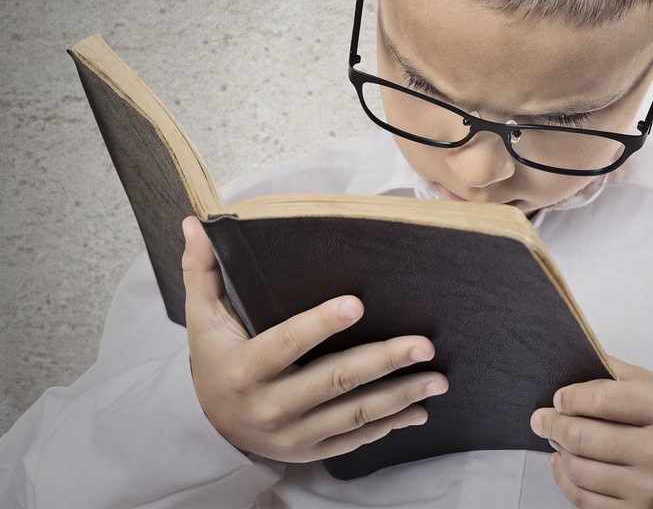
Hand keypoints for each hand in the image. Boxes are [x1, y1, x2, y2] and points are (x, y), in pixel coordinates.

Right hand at [180, 215, 448, 462]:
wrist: (210, 424)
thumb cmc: (216, 357)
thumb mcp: (202, 317)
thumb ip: (203, 270)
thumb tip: (195, 222)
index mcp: (243, 370)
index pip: (285, 344)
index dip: (320, 325)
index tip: (358, 303)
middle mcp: (268, 408)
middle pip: (333, 382)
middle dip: (382, 362)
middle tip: (423, 344)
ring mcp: (292, 435)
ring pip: (353, 414)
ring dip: (400, 396)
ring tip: (436, 376)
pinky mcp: (311, 451)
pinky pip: (355, 439)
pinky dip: (389, 425)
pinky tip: (420, 410)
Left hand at [530, 355, 652, 508]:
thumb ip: (621, 374)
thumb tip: (576, 361)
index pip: (602, 400)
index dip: (571, 398)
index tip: (559, 397)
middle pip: (585, 437)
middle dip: (553, 424)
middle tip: (542, 418)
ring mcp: (652, 489)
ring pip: (581, 470)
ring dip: (559, 452)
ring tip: (556, 439)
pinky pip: (587, 501)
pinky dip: (566, 481)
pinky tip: (563, 464)